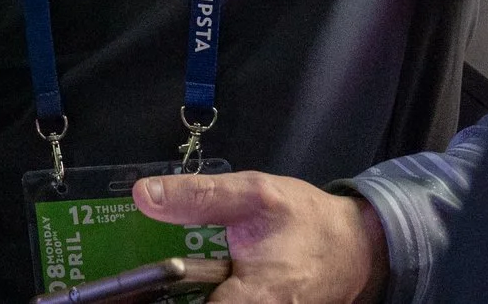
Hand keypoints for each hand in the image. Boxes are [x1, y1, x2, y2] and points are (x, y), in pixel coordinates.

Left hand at [132, 171, 389, 303]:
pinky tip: (183, 286)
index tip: (131, 290)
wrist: (356, 247)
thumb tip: (143, 195)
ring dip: (183, 297)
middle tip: (136, 281)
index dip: (164, 302)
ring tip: (153, 283)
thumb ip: (200, 196)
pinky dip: (200, 298)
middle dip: (169, 298)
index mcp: (257, 298)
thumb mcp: (255, 194)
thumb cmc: (307, 221)